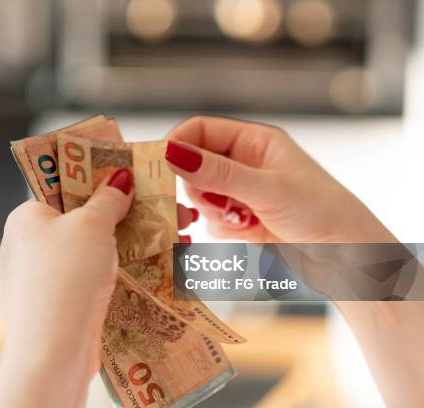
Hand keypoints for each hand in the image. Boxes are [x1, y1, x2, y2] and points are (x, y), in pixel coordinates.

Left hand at [0, 168, 197, 407]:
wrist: (54, 352)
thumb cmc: (65, 279)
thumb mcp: (90, 226)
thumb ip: (108, 198)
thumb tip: (120, 177)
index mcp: (27, 217)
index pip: (64, 186)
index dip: (99, 177)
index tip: (133, 173)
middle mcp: (32, 244)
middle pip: (86, 217)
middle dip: (129, 212)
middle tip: (167, 205)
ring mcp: (48, 276)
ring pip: (97, 248)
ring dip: (136, 241)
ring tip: (178, 234)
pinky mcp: (66, 301)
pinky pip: (98, 275)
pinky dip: (126, 267)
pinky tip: (160, 263)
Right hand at [164, 116, 395, 243]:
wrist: (348, 259)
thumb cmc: (321, 213)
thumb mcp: (267, 189)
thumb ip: (217, 173)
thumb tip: (172, 153)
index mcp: (255, 142)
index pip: (201, 130)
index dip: (178, 143)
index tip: (160, 164)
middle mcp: (245, 163)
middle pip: (194, 164)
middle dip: (196, 185)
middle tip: (211, 202)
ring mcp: (242, 192)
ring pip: (199, 195)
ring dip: (210, 210)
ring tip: (239, 220)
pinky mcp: (241, 219)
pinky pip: (210, 220)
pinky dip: (220, 228)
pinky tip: (245, 232)